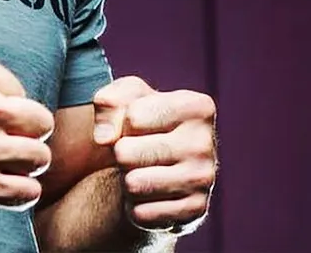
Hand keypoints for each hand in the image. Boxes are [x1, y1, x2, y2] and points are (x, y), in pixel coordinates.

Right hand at [0, 42, 54, 221]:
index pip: (20, 91)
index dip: (8, 106)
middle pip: (41, 122)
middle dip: (27, 132)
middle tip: (8, 141)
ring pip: (39, 157)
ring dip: (25, 163)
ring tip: (6, 165)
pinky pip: (29, 191)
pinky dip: (20, 191)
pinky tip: (2, 186)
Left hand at [92, 76, 216, 232]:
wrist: (159, 168)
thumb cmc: (142, 124)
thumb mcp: (123, 99)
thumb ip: (108, 101)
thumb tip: (104, 138)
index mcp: (197, 107)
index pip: (134, 116)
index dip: (123, 122)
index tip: (138, 125)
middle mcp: (205, 143)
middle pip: (126, 152)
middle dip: (121, 153)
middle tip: (138, 152)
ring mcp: (203, 179)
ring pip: (132, 184)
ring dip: (127, 180)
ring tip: (143, 171)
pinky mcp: (195, 211)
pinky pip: (141, 213)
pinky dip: (137, 206)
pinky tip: (152, 194)